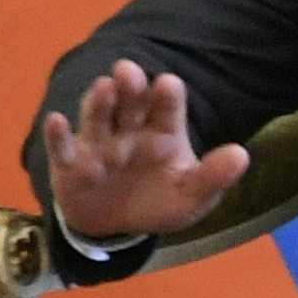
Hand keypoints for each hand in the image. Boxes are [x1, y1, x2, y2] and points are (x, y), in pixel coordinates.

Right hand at [40, 60, 253, 244]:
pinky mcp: (70, 163)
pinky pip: (63, 147)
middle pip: (129, 102)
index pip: (165, 107)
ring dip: (99, 103)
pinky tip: (56, 121)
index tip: (168, 84)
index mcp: (162, 130)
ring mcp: (98, 143)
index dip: (166, 96)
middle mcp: (129, 129)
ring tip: (104, 88)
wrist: (114, 226)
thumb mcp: (191, 197)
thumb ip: (213, 177)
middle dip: (130, 87)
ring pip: (97, 117)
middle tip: (128, 71)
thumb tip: (242, 155)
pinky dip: (58, 135)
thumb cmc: (157, 201)